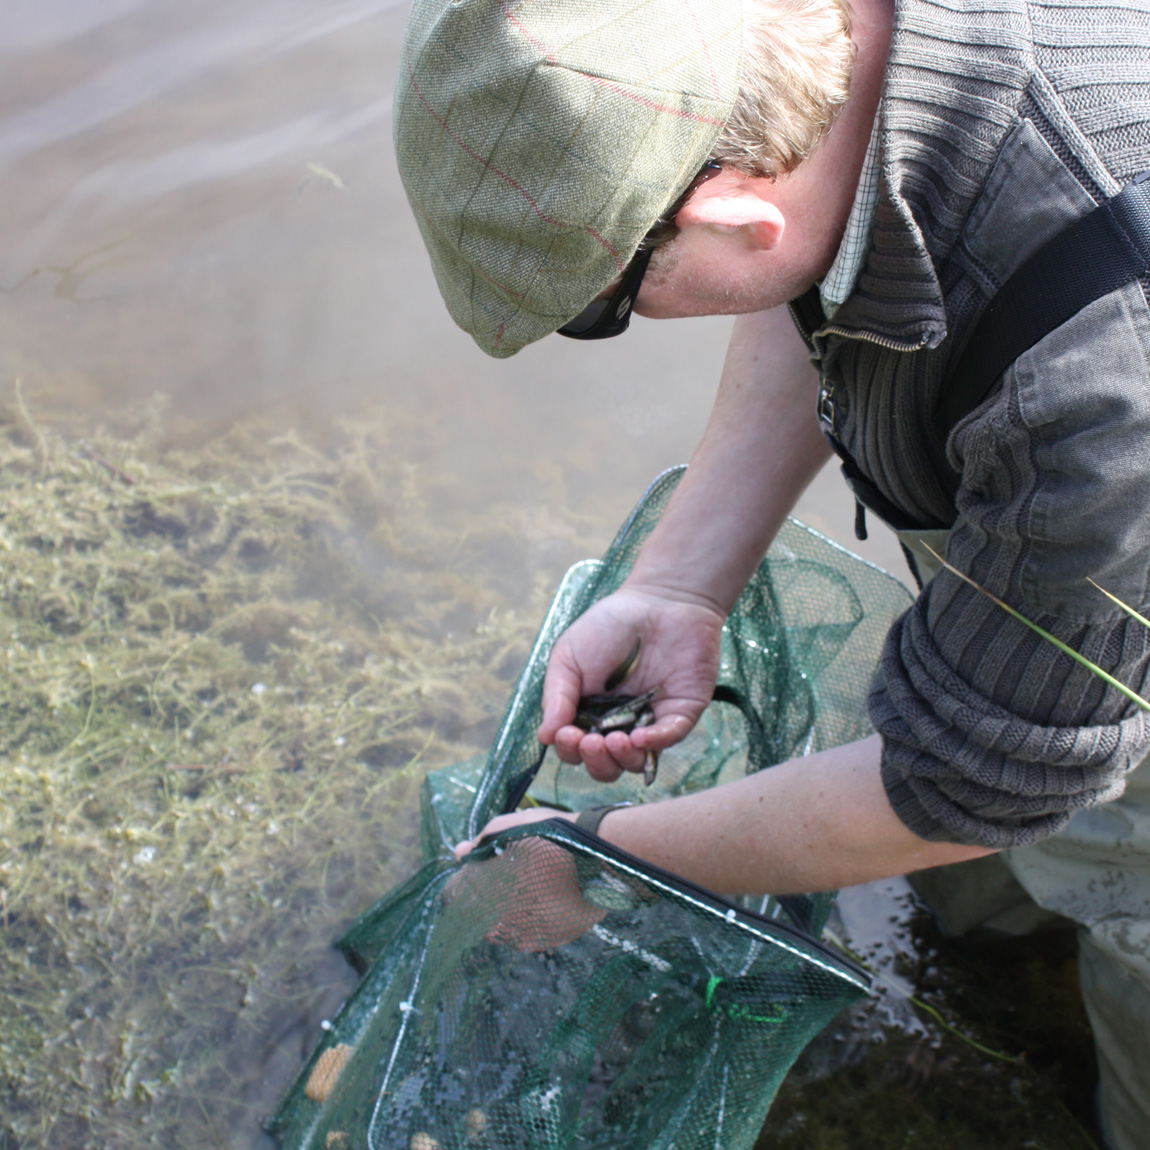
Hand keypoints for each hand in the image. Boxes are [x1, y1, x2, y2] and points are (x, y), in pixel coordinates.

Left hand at [447, 810, 603, 951]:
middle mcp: (495, 921)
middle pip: (477, 912)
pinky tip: (546, 898)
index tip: (481, 867)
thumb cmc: (547, 835)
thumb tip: (458, 853)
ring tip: (531, 885)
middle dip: (486, 895)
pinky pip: (529, 932)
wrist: (595, 855)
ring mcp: (521, 935)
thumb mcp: (506, 827)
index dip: (466, 878)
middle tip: (510, 874)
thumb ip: (478, 844)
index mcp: (479, 892)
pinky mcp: (545, 941)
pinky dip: (532, 919)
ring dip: (507, 910)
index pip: (454, 894)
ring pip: (502, 926)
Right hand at [537, 586, 724, 781]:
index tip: (568, 733)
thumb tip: (545, 737)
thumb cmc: (610, 624)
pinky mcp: (681, 713)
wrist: (659, 599)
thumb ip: (557, 696)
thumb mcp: (569, 655)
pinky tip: (639, 738)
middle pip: (606, 765)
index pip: (576, 749)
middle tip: (591, 742)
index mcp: (589, 713)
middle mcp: (619, 724)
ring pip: (637, 762)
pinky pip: (669, 738)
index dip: (570, 750)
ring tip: (614, 740)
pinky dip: (654, 744)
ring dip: (622, 759)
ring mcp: (651, 721)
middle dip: (595, 762)